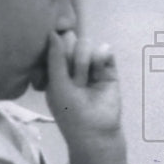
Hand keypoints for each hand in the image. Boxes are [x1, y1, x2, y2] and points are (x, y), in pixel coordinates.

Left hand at [44, 30, 125, 163]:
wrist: (96, 131)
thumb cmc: (70, 111)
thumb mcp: (56, 84)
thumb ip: (55, 57)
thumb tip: (53, 32)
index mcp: (56, 71)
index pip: (56, 46)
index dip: (57, 46)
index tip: (58, 58)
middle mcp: (73, 67)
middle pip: (72, 42)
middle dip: (72, 55)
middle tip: (73, 75)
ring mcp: (92, 68)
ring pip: (88, 45)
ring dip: (85, 58)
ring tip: (85, 78)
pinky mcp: (109, 71)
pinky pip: (106, 51)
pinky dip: (102, 54)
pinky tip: (100, 64)